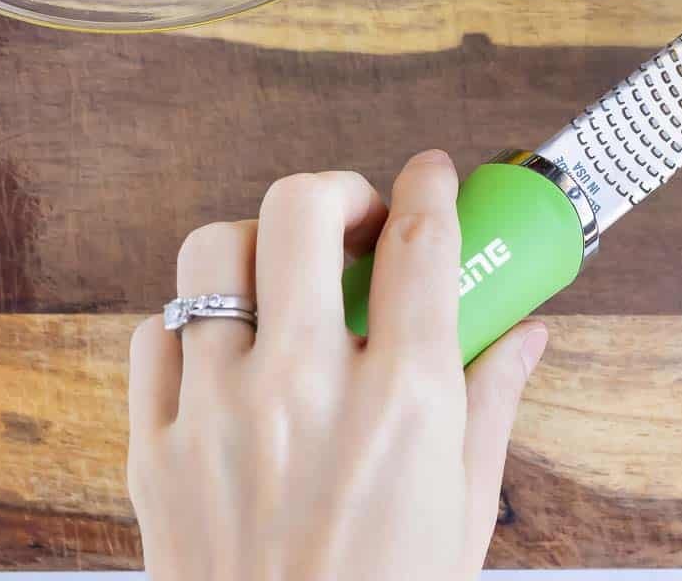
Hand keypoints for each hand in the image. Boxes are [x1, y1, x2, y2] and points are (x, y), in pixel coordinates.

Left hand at [127, 153, 547, 580]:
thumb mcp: (464, 508)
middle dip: (337, 191)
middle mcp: (307, 389)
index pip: (422, 241)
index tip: (430, 173)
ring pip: (212, 255)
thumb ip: (492, 401)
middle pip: (301, 210)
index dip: (430, 185)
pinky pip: (154, 337)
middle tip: (355, 220)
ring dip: (255, 247)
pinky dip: (190, 326)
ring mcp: (219, 415)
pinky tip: (226, 352)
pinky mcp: (153, 452)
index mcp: (404, 401)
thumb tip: (527, 334)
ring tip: (283, 281)